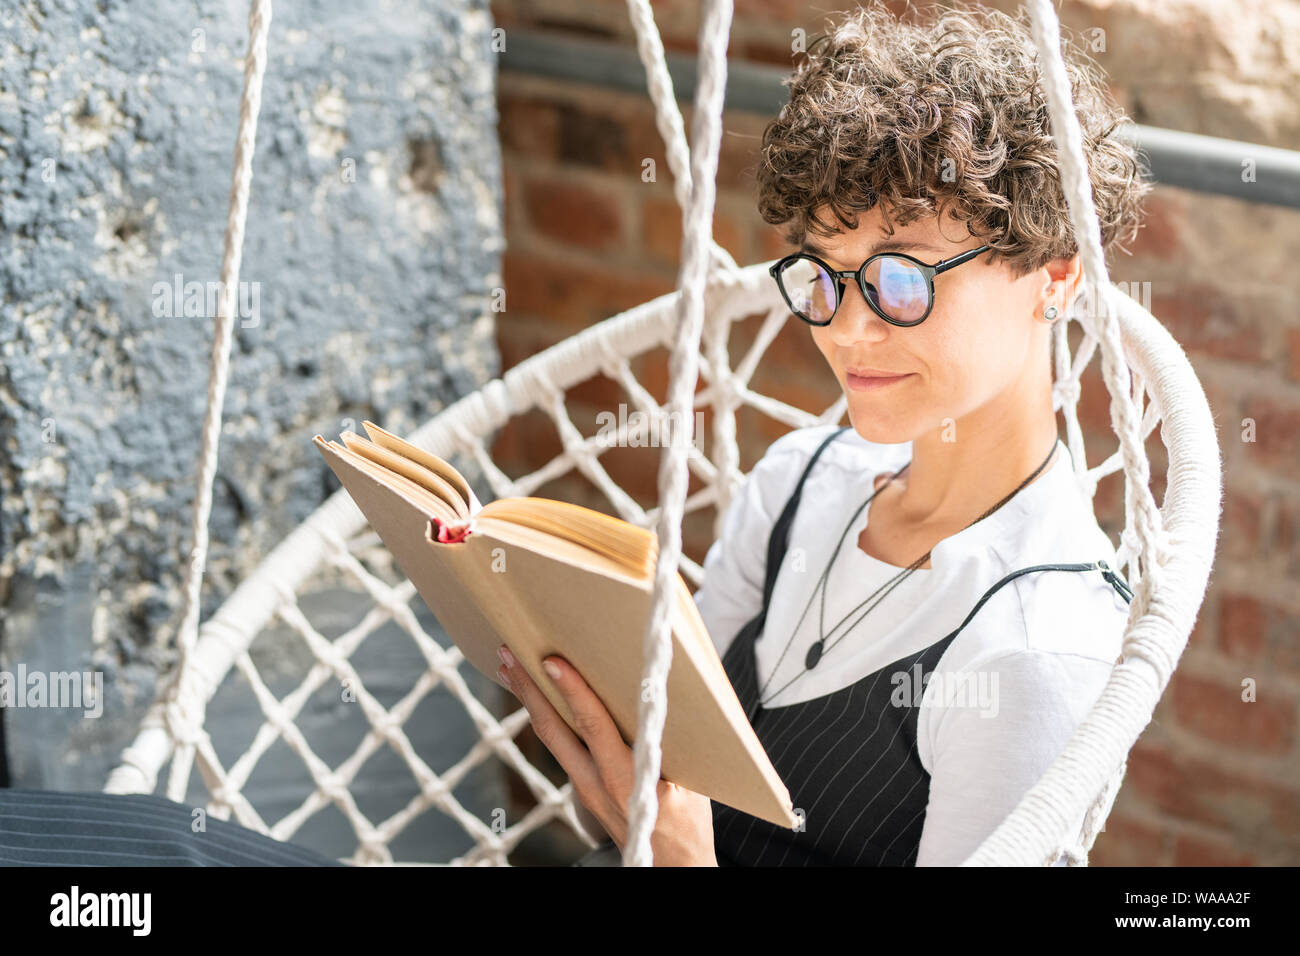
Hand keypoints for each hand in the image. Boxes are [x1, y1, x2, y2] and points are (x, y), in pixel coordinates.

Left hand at [496, 644, 717, 866]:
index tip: (551, 661)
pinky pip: (561, 748)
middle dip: (529, 690)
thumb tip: (657, 690)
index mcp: (624, 780)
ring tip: (510, 668)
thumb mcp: (689, 781)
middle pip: (553, 729)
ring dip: (529, 701)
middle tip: (508, 653)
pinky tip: (539, 701)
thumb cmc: (689, 823)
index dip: (572, 691)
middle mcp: (595, 785)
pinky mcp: (584, 791)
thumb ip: (667, 741)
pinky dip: (546, 719)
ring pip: (551, 738)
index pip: (592, 726)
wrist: (673, 868)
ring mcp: (585, 790)